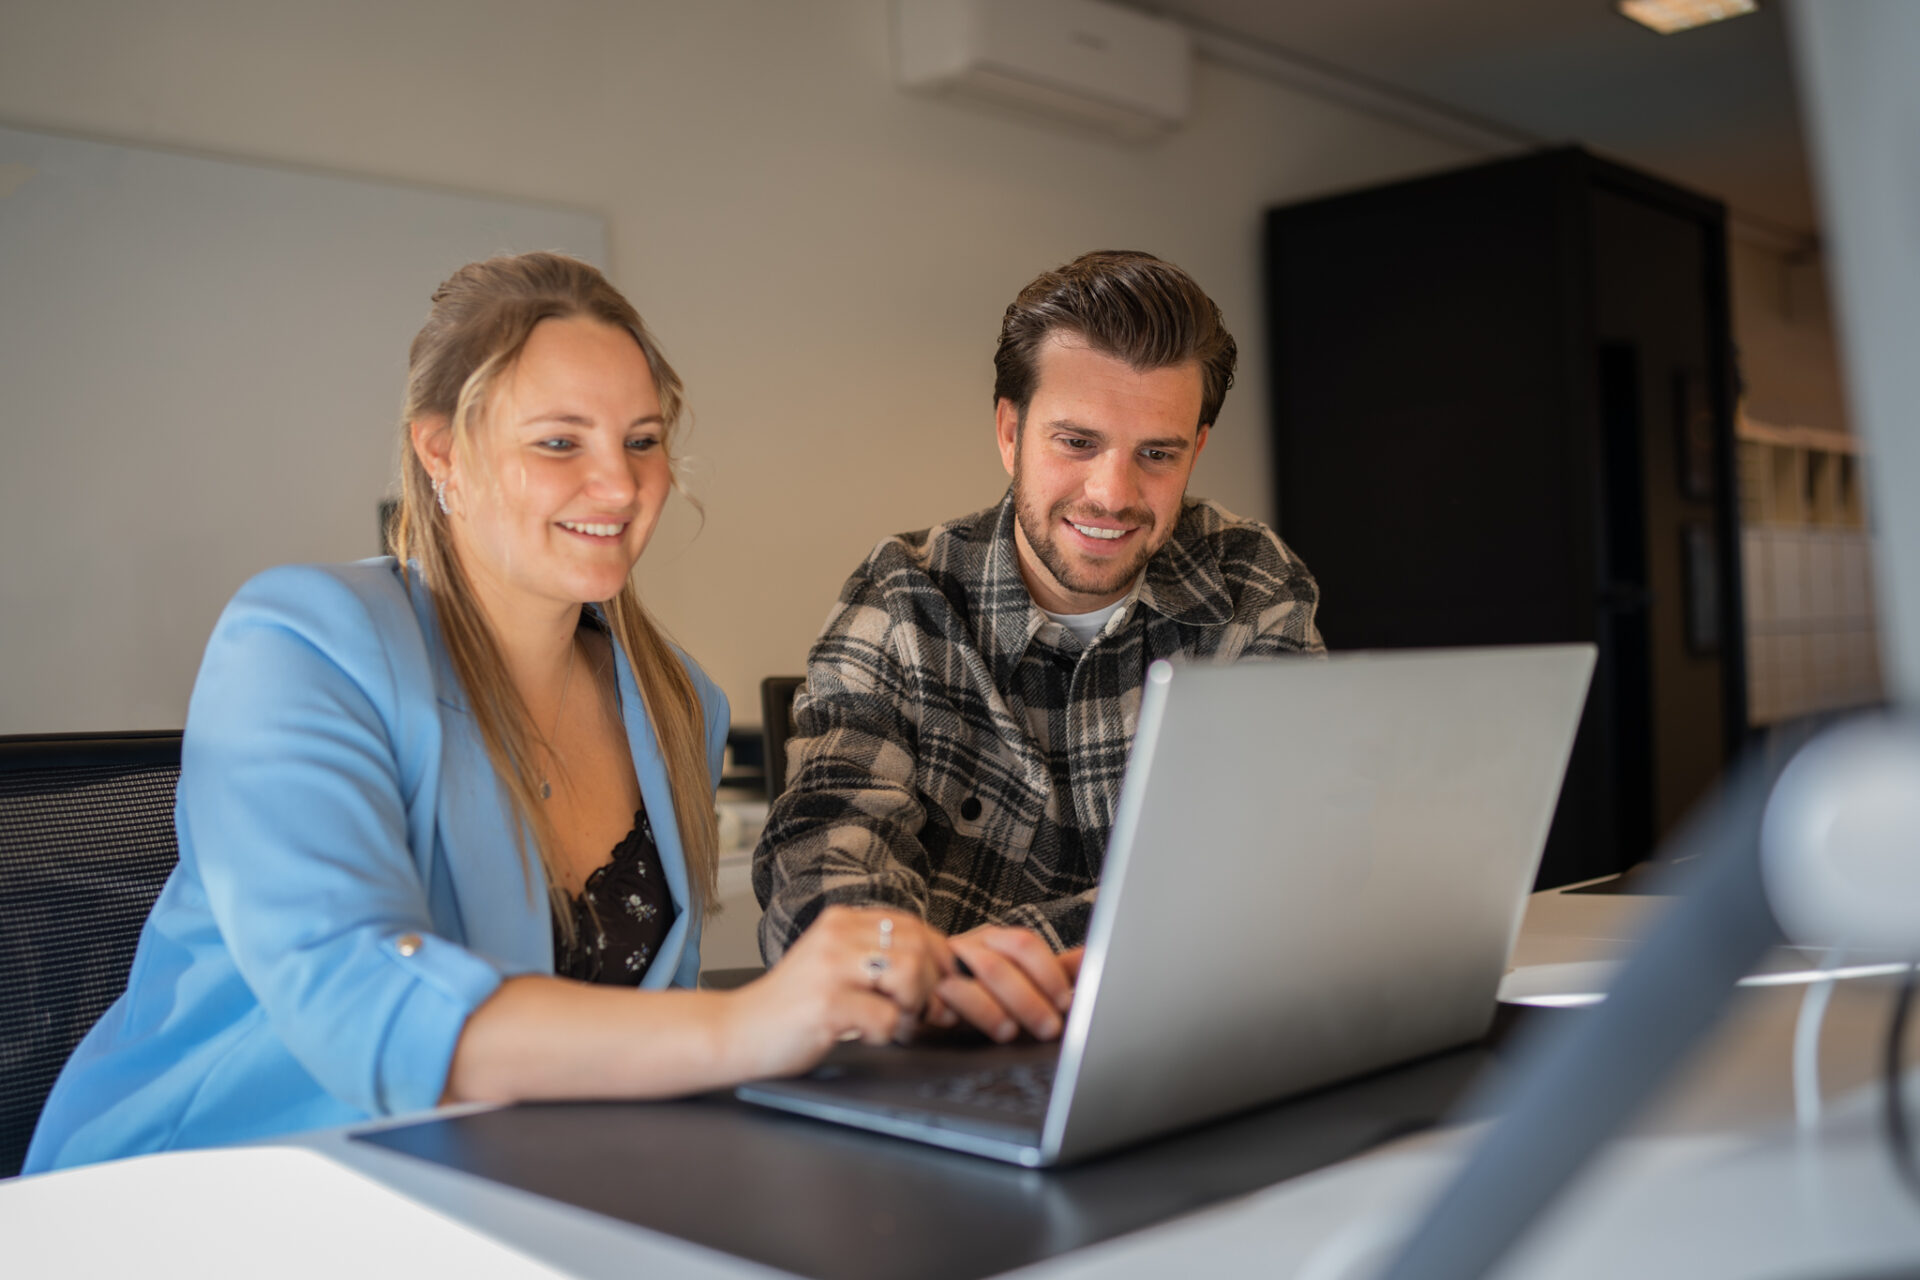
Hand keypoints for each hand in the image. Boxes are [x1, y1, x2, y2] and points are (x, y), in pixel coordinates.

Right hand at [724, 906, 952, 1079]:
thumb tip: (942, 975)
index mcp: (841, 921)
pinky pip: (885, 1017)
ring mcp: (830, 967)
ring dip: (910, 1007)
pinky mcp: (826, 1003)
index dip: (937, 958)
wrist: (737, 1031)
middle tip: (912, 1013)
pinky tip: (861, 1035)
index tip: (938, 985)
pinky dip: (884, 1034)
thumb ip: (877, 959)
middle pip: (918, 947)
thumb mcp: (835, 966)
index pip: (913, 924)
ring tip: (889, 1022)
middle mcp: (836, 935)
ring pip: (909, 974)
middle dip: (929, 987)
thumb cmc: (792, 1007)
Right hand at [926, 927, 1082, 1042]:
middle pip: (1000, 965)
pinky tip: (960, 1024)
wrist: (912, 984)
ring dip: (992, 1008)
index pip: (1024, 945)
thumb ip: (1051, 969)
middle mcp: (969, 948)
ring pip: (969, 980)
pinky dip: (951, 1009)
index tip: (1066, 1003)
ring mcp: (943, 968)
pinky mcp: (923, 990)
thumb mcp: (1016, 976)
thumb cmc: (976, 986)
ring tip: (1010, 1032)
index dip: (1048, 973)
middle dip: (1028, 999)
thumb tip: (1090, 957)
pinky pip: (936, 995)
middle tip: (1049, 1028)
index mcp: (995, 940)